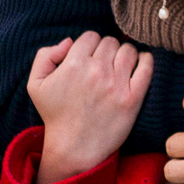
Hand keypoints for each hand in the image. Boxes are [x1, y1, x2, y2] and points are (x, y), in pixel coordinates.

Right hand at [27, 33, 152, 183]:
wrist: (74, 148)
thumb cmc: (55, 115)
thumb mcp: (36, 84)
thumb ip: (45, 55)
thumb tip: (69, 42)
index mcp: (74, 64)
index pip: (91, 36)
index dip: (89, 45)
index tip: (89, 57)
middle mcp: (96, 71)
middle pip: (110, 41)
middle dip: (107, 49)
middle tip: (103, 64)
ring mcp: (117, 84)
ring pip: (128, 50)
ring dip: (125, 54)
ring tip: (120, 65)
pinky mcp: (133, 98)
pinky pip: (147, 67)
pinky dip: (146, 60)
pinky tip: (140, 64)